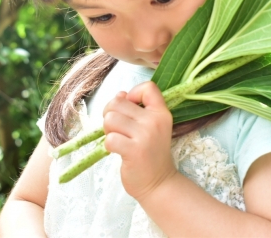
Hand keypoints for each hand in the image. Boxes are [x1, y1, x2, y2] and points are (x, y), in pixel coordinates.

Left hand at [102, 81, 176, 200]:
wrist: (159, 183)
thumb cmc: (151, 153)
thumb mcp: (152, 127)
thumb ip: (137, 109)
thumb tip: (120, 94)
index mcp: (161, 112)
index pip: (148, 87)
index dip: (132, 94)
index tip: (131, 109)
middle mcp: (155, 121)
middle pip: (118, 102)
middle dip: (111, 114)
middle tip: (119, 129)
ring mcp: (145, 136)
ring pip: (110, 119)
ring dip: (109, 130)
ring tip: (119, 140)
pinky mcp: (133, 151)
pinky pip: (109, 138)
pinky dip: (109, 145)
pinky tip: (119, 151)